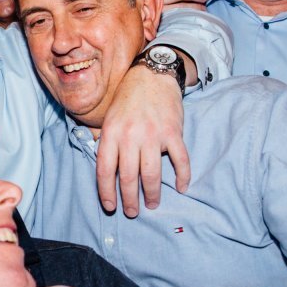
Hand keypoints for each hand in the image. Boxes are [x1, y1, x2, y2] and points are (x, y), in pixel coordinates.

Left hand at [97, 65, 189, 214]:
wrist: (151, 75)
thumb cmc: (127, 99)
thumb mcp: (108, 118)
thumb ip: (105, 142)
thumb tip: (104, 168)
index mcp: (111, 134)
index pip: (105, 170)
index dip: (107, 192)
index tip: (111, 206)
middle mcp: (130, 136)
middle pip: (128, 177)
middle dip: (130, 199)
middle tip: (133, 211)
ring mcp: (153, 135)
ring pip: (152, 174)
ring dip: (152, 193)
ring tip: (152, 204)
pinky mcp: (173, 132)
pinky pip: (179, 160)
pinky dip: (182, 176)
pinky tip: (181, 187)